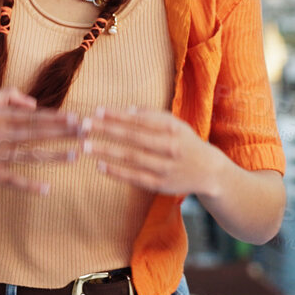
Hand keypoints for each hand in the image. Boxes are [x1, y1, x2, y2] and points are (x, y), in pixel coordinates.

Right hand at [0, 88, 84, 194]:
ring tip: (76, 155)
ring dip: (55, 156)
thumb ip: (10, 96)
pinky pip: (13, 181)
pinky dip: (30, 186)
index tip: (77, 118)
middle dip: (64, 133)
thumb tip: (36, 104)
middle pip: (38, 134)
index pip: (34, 117)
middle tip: (86, 133)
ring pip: (30, 157)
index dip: (57, 118)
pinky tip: (48, 188)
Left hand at [81, 105, 226, 197]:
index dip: (118, 115)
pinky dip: (117, 172)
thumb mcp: (176, 124)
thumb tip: (127, 109)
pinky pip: (135, 178)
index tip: (97, 110)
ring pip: (132, 158)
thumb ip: (153, 115)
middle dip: (107, 130)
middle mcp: (169, 147)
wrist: (210, 173)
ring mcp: (165, 167)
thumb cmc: (187, 143)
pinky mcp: (160, 185)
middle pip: (133, 137)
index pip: (140, 120)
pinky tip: (100, 166)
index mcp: (172, 129)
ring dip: (107, 151)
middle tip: (84, 125)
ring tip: (86, 145)